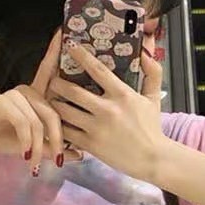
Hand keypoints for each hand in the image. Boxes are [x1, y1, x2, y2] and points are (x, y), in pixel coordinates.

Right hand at [0, 29, 83, 167]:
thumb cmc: (2, 138)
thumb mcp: (34, 145)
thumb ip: (54, 146)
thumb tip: (79, 154)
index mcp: (35, 95)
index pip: (49, 72)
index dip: (55, 52)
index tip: (65, 33)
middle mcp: (26, 90)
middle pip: (53, 113)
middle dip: (57, 140)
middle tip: (57, 160)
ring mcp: (15, 94)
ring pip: (39, 122)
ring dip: (39, 147)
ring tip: (34, 163)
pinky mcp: (4, 102)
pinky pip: (25, 124)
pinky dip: (27, 143)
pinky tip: (25, 155)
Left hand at [45, 43, 166, 182]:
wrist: (152, 158)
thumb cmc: (151, 128)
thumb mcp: (154, 98)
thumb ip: (153, 73)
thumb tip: (147, 53)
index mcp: (122, 94)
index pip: (97, 70)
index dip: (81, 55)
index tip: (70, 46)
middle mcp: (107, 109)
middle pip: (73, 91)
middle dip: (58, 83)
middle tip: (52, 80)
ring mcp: (97, 128)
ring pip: (66, 111)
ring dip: (55, 103)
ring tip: (51, 99)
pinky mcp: (91, 145)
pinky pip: (68, 132)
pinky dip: (59, 125)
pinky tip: (55, 121)